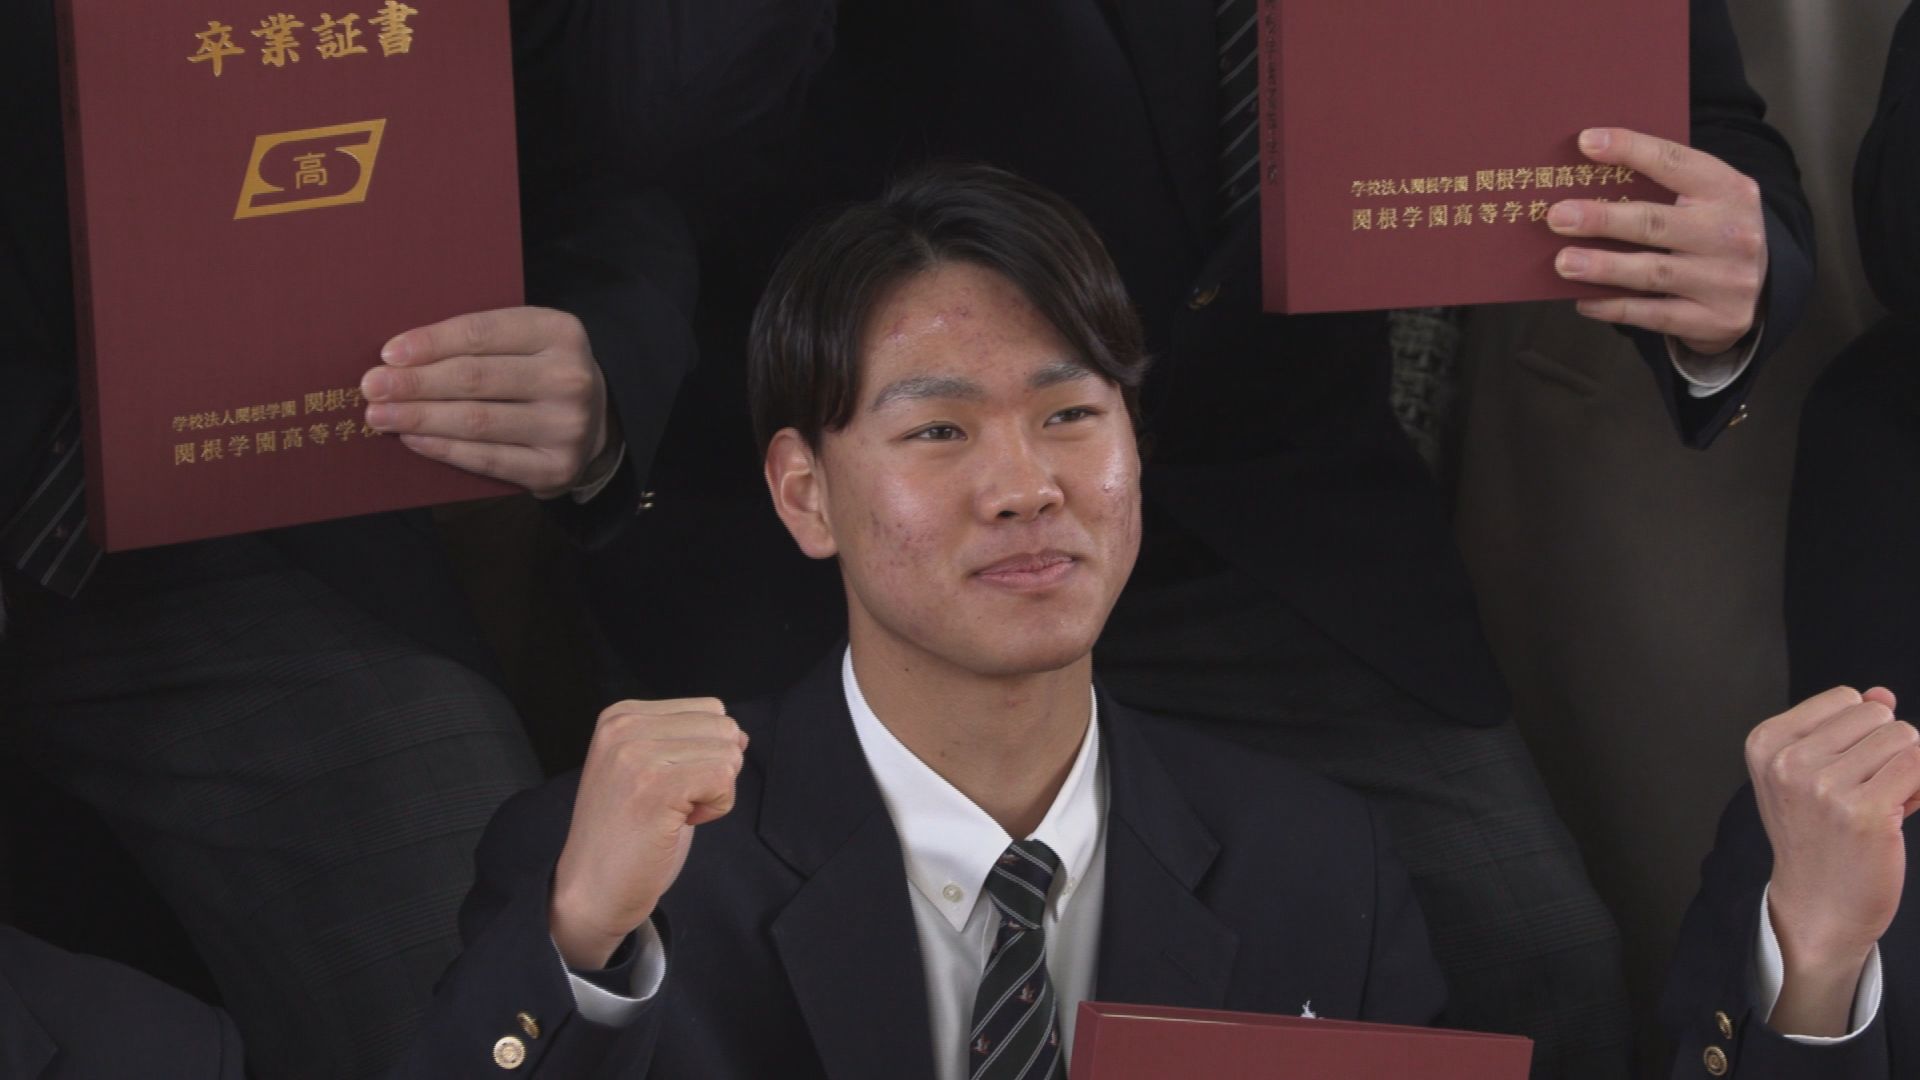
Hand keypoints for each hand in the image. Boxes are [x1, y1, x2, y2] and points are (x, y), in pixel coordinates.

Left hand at [362, 307, 617, 497]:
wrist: (595, 419)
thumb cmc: (538, 370)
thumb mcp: (523, 339)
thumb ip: (476, 340)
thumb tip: (399, 356)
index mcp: (560, 332)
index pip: (481, 334)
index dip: (430, 343)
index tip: (388, 353)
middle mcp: (569, 378)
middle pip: (474, 378)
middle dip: (415, 383)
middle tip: (372, 387)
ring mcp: (566, 426)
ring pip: (477, 421)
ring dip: (420, 418)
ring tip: (381, 415)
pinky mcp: (556, 467)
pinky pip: (488, 459)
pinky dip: (445, 449)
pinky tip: (415, 440)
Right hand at [549, 698, 746, 969]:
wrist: (592, 890)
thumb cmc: (627, 837)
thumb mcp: (651, 772)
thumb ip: (690, 744)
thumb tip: (739, 735)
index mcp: (621, 716)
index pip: (709, 709)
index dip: (705, 754)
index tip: (667, 786)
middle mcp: (625, 727)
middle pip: (723, 727)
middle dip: (715, 770)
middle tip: (673, 803)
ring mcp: (637, 755)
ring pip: (729, 753)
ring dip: (715, 792)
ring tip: (672, 814)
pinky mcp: (656, 786)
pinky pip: (725, 779)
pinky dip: (717, 807)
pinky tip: (681, 823)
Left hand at [1548, 127, 1767, 355]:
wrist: (1764, 290)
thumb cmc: (1712, 234)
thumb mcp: (1704, 201)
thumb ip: (1660, 188)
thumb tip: (1586, 179)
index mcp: (1728, 189)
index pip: (1674, 162)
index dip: (1630, 149)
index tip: (1586, 142)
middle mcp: (1732, 233)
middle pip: (1656, 222)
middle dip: (1602, 219)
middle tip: (1558, 216)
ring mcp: (1726, 279)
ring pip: (1653, 271)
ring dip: (1602, 266)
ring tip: (1563, 262)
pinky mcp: (1715, 320)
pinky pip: (1654, 314)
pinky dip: (1614, 307)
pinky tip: (1583, 300)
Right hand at [1746, 686, 1919, 1035]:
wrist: (1819, 907)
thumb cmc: (1818, 838)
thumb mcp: (1809, 774)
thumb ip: (1844, 727)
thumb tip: (1883, 693)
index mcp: (1766, 743)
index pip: (1846, 698)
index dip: (1860, 733)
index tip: (1847, 769)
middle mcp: (1789, 761)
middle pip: (1878, 715)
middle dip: (1886, 749)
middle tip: (1867, 789)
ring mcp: (1825, 788)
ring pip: (1905, 738)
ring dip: (1906, 769)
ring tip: (1883, 803)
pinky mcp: (1867, 812)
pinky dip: (1919, 787)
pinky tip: (1899, 813)